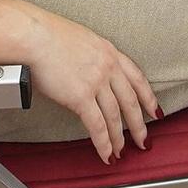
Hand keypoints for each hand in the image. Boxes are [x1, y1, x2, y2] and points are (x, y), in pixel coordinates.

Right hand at [10, 2, 156, 161]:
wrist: (33, 35)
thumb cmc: (48, 34)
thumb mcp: (82, 40)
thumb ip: (91, 57)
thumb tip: (87, 73)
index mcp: (109, 51)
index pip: (137, 78)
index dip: (148, 98)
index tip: (154, 111)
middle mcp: (108, 67)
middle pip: (130, 102)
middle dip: (139, 125)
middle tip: (143, 140)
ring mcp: (96, 82)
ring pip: (115, 117)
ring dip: (119, 139)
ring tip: (121, 152)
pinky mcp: (80, 96)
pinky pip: (96, 126)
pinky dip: (103, 143)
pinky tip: (106, 153)